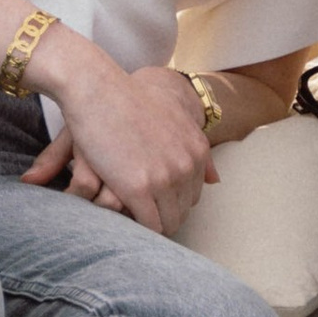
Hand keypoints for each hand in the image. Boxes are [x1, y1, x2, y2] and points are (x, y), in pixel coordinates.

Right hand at [21, 43, 216, 227]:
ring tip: (130, 213)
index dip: (171, 200)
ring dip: (150, 222)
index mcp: (198, 150)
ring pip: (166, 223)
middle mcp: (187, 165)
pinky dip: (136, 226)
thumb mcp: (178, 121)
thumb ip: (197, 152)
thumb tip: (217, 181)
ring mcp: (164, 178)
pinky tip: (122, 214)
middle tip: (139, 208)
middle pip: (181, 211)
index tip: (152, 198)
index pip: (193, 196)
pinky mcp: (138, 189)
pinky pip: (148, 225)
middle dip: (162, 213)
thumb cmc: (132, 103)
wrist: (100, 91)